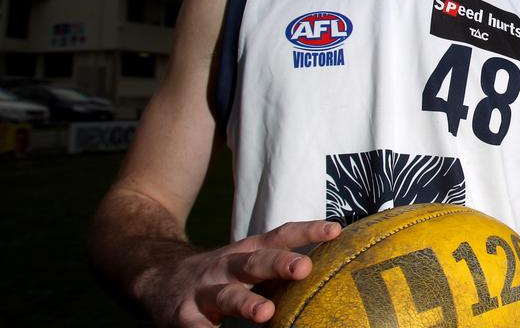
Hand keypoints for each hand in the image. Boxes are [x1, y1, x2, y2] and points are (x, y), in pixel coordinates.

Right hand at [143, 220, 340, 327]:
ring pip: (227, 296)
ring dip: (247, 303)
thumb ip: (279, 267)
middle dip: (280, 263)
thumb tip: (332, 274)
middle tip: (304, 268)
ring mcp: (204, 291)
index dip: (307, 231)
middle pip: (256, 261)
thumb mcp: (248, 262)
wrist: (156, 275)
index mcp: (248, 251)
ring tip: (267, 312)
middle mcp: (227, 266)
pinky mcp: (183, 315)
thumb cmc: (221, 275)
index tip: (335, 231)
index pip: (280, 236)